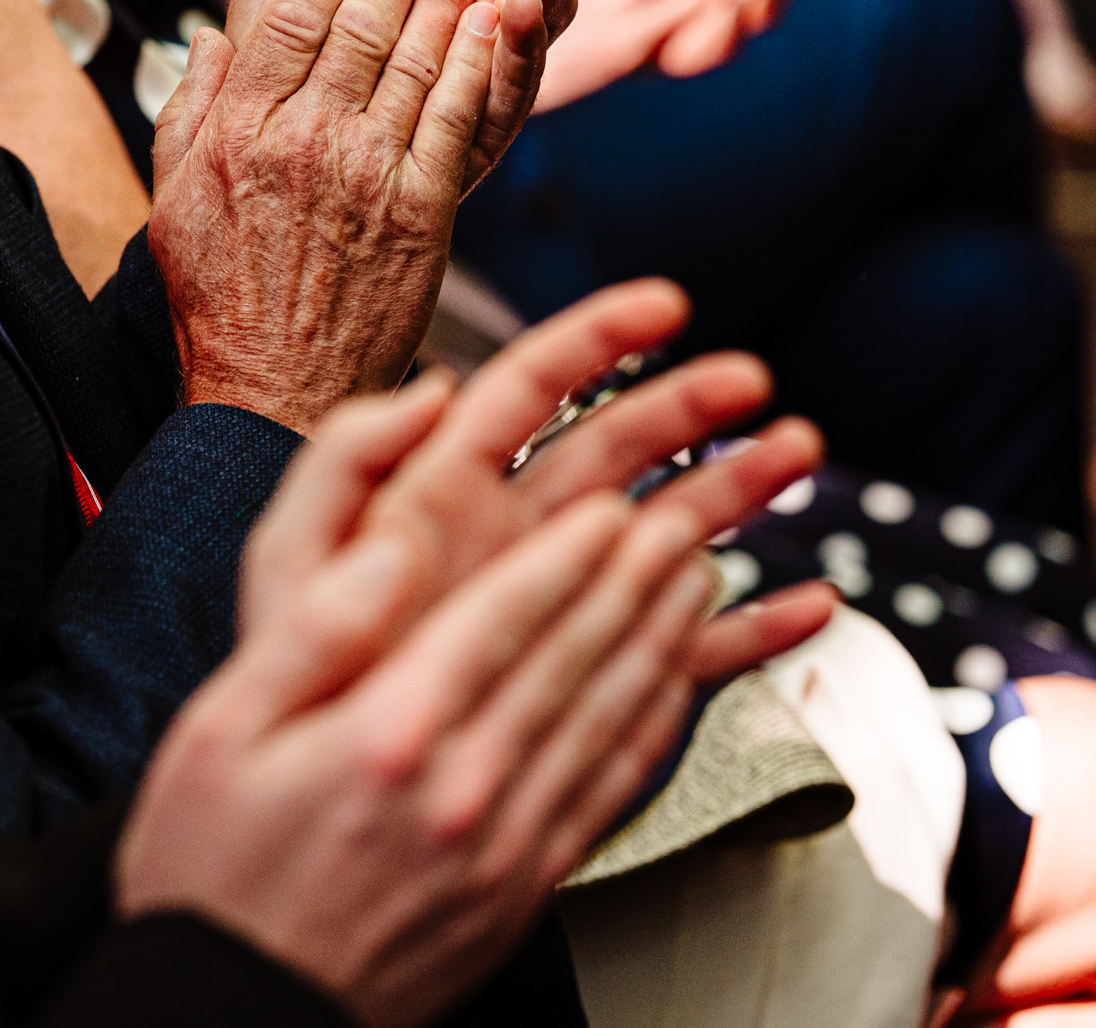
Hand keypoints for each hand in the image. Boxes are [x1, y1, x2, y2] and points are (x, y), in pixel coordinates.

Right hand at [118, 286, 835, 1027]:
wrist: (236, 1014)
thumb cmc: (212, 876)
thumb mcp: (216, 731)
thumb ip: (312, 632)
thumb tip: (391, 554)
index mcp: (387, 739)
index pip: (504, 621)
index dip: (568, 556)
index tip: (611, 508)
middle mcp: (460, 793)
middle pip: (574, 659)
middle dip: (636, 577)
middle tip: (681, 516)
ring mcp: (502, 849)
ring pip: (608, 718)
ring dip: (662, 638)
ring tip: (696, 576)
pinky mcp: (523, 893)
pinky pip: (610, 791)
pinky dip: (653, 726)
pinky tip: (672, 687)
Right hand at [149, 0, 508, 430]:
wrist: (274, 392)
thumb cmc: (221, 299)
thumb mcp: (172, 198)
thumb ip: (187, 109)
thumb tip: (210, 40)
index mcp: (237, 130)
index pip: (288, 11)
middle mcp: (302, 140)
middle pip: (362, 20)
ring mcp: (367, 174)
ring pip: (418, 55)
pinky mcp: (423, 209)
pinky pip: (460, 114)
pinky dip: (482, 58)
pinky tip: (499, 20)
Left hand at [244, 279, 842, 685]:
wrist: (311, 791)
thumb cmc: (289, 674)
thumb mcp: (293, 556)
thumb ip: (347, 462)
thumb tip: (428, 388)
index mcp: (444, 487)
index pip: (529, 387)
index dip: (596, 337)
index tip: (665, 305)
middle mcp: (512, 531)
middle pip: (616, 444)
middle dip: (689, 406)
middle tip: (754, 383)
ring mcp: (557, 599)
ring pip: (664, 528)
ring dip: (733, 488)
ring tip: (797, 454)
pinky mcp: (589, 673)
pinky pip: (684, 644)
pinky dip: (751, 628)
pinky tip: (807, 606)